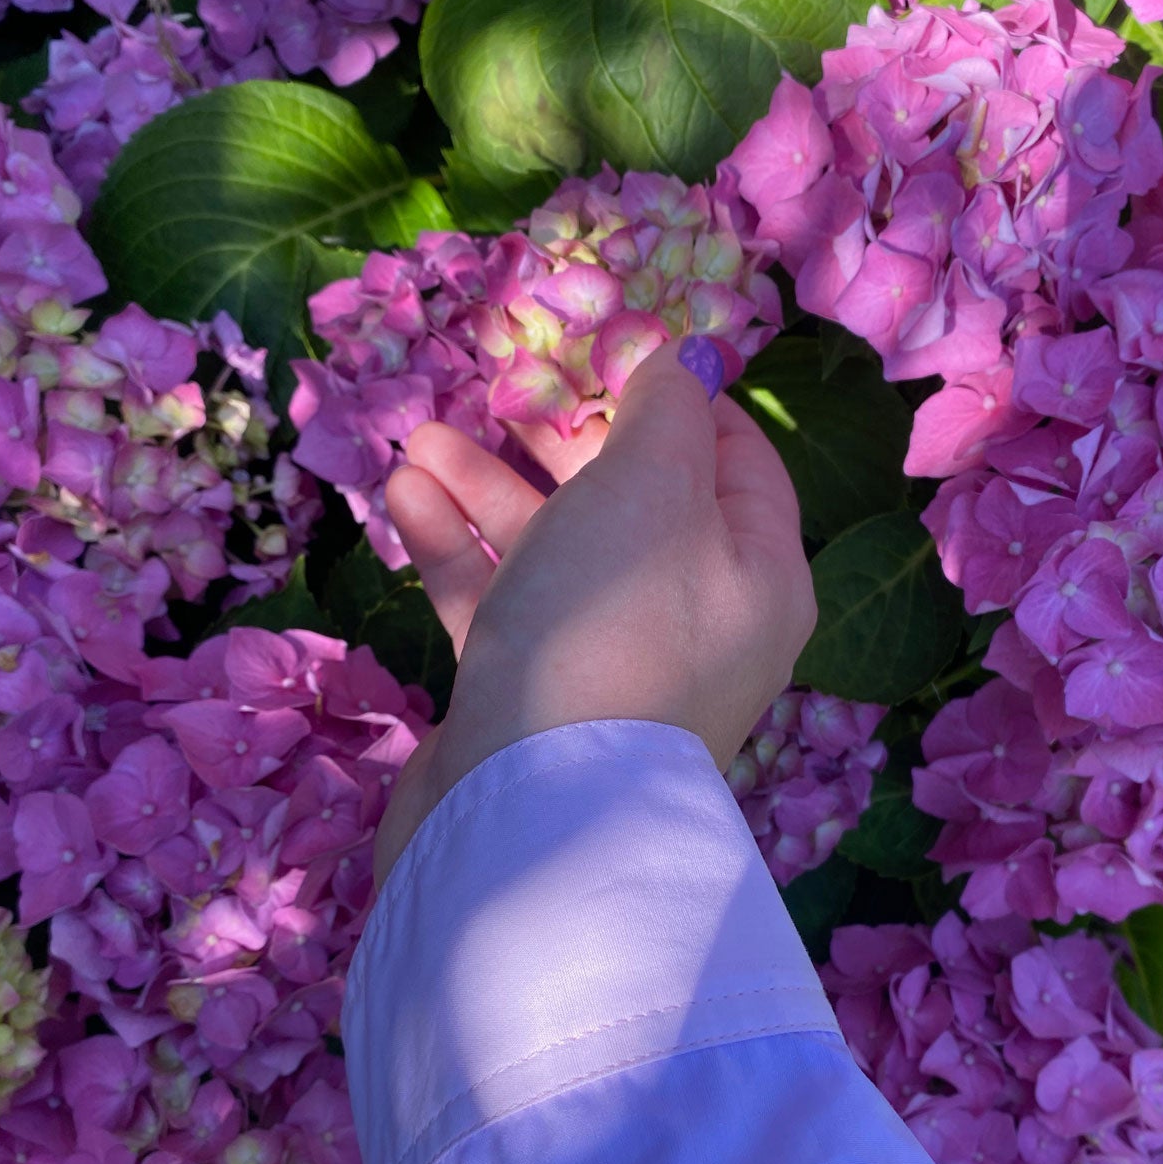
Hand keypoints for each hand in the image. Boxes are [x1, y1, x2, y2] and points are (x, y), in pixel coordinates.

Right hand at [372, 340, 815, 887]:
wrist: (531, 810)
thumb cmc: (611, 627)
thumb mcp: (654, 487)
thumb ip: (667, 414)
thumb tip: (682, 365)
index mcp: (756, 575)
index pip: (740, 464)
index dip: (682, 401)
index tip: (615, 353)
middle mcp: (696, 622)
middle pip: (634, 505)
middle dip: (561, 440)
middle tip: (500, 387)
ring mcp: (612, 665)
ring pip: (554, 552)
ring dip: (489, 488)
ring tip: (418, 438)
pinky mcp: (534, 702)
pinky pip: (503, 606)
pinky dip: (458, 550)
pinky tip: (405, 499)